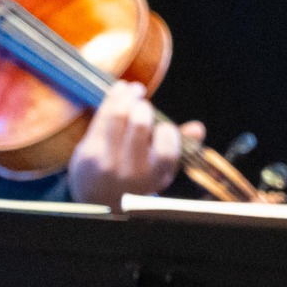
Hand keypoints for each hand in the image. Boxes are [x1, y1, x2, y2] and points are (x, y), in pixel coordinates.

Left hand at [67, 82, 201, 207]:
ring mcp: (106, 161)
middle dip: (143, 107)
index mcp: (154, 176)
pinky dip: (113, 98)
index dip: (168, 132)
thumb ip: (179, 148)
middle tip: (144, 104)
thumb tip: (198, 128)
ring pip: (118, 116)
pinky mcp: (88, 151)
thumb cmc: (136, 178)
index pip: (167, 150)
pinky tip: (121, 89)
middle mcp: (130, 171)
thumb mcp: (160, 171)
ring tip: (135, 89)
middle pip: (139, 125)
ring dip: (128, 96)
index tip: (164, 127)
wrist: (97, 197)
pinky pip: (101, 116)